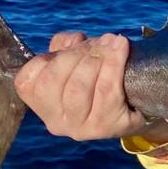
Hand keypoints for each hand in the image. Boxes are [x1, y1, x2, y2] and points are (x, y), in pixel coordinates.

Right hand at [15, 32, 167, 141]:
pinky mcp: (106, 127)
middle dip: (76, 54)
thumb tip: (73, 40)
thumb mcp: (77, 61)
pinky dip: (113, 64)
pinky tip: (121, 47)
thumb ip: (65, 47)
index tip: (74, 43)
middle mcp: (56, 122)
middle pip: (53, 81)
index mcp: (42, 104)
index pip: (28, 81)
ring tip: (111, 43)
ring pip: (78, 87)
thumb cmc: (101, 79)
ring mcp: (80, 128)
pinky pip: (106, 91)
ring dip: (96, 58)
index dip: (48, 56)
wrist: (140, 107)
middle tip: (98, 43)